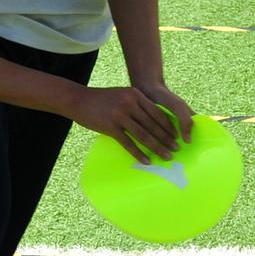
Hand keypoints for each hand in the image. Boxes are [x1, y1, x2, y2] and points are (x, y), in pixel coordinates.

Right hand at [72, 85, 192, 163]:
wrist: (78, 99)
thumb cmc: (100, 99)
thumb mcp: (122, 95)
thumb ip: (136, 103)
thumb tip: (152, 119)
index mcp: (135, 95)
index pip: (157, 113)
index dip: (168, 126)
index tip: (177, 136)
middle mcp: (130, 103)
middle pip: (153, 125)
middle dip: (166, 139)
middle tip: (176, 149)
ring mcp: (120, 115)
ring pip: (143, 135)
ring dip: (157, 147)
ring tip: (167, 157)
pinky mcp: (110, 126)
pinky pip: (128, 143)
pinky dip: (139, 153)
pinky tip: (147, 161)